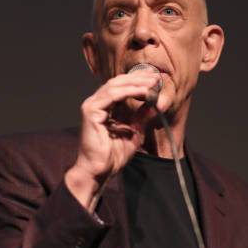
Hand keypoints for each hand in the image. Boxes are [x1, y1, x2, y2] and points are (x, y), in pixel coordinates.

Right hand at [65, 70, 161, 210]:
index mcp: (104, 107)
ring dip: (136, 83)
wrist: (99, 170)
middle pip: (118, 83)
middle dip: (138, 78)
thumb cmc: (112, 156)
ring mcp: (92, 106)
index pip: (121, 87)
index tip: (155, 81)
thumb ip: (141, 118)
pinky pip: (112, 95)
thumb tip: (154, 105)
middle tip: (156, 77)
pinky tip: (143, 92)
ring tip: (152, 83)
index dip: (138, 82)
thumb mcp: (134, 134)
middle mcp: (96, 103)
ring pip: (115, 86)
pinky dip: (129, 91)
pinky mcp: (91, 111)